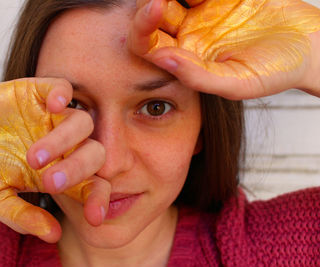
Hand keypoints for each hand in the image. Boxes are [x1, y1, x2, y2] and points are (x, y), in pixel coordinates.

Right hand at [0, 78, 107, 242]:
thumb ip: (23, 215)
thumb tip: (54, 236)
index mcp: (59, 171)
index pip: (92, 184)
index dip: (98, 198)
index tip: (95, 216)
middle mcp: (63, 145)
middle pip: (94, 153)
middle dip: (78, 169)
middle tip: (49, 182)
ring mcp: (51, 117)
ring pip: (82, 123)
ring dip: (64, 141)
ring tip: (34, 156)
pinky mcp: (37, 92)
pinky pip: (64, 88)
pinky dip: (64, 95)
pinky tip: (53, 105)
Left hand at [129, 0, 319, 98]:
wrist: (310, 45)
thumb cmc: (276, 70)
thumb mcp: (238, 83)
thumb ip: (199, 77)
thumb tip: (162, 59)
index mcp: (186, 59)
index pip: (147, 45)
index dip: (143, 27)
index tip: (158, 5)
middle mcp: (188, 34)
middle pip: (151, 14)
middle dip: (149, 1)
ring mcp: (202, 11)